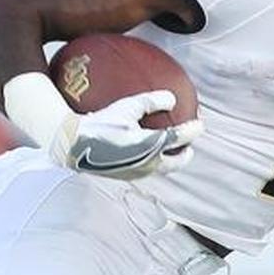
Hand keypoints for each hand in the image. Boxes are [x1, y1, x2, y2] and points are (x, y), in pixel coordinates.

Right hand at [49, 90, 203, 180]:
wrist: (73, 146)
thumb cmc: (100, 123)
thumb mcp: (126, 106)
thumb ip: (151, 101)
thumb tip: (172, 98)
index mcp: (151, 146)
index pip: (179, 139)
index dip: (192, 130)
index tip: (200, 123)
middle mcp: (147, 164)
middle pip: (175, 163)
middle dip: (185, 154)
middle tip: (189, 145)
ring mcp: (136, 172)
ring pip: (161, 168)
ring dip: (169, 159)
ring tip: (170, 149)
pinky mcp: (124, 176)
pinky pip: (146, 169)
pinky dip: (153, 160)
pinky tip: (145, 150)